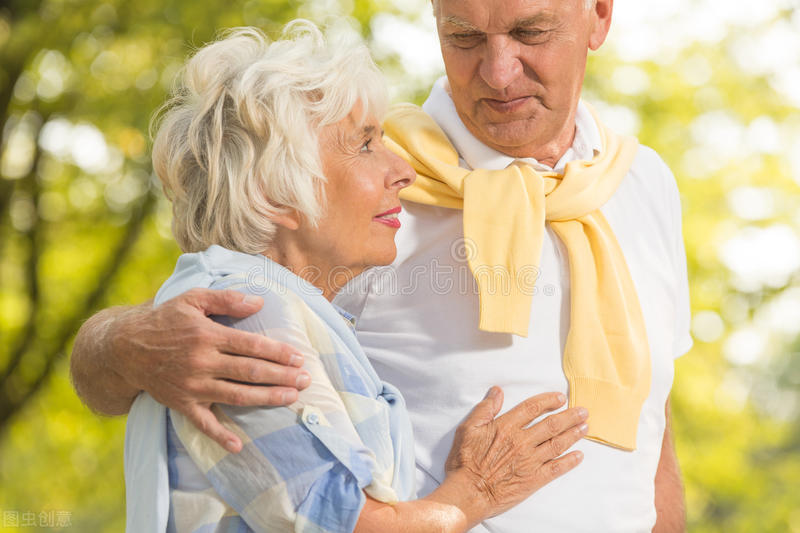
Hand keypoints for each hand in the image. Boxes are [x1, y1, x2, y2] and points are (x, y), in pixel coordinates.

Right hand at [109, 288, 310, 452]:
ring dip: (266, 398)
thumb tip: (259, 302)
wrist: (125, 348)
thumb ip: (226, 299)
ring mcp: (192, 386)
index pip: (251, 345)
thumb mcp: (193, 299)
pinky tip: (239, 445)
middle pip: (250, 372)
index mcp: (208, 335)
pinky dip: (220, 435)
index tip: (299, 357)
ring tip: (290, 398)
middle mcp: (202, 362)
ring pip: (236, 395)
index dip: (278, 352)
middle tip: (305, 380)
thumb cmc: (164, 320)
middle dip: (281, 376)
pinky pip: (203, 423)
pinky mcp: (181, 403)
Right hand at [440, 388, 586, 527]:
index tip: (560, 398)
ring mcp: (530, 461)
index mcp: (506, 427)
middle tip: (583, 411)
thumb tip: (497, 391)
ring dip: (573, 435)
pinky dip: (569, 462)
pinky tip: (579, 456)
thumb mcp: (468, 429)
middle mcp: (522, 442)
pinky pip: (556, 469)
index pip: (532, 408)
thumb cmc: (465, 462)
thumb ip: (485, 409)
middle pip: (551, 425)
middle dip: (570, 417)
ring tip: (585, 427)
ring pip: (557, 444)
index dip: (548, 401)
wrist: (468, 493)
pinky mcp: (534, 479)